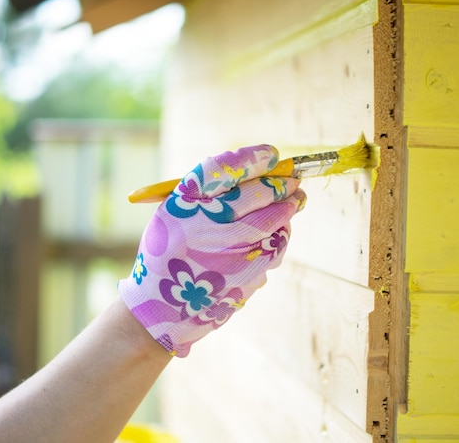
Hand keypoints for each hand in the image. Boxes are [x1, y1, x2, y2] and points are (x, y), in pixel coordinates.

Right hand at [118, 145, 306, 356]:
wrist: (162, 306)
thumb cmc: (171, 250)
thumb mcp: (175, 212)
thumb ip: (210, 192)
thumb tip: (264, 171)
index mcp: (184, 201)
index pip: (225, 168)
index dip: (254, 158)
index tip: (272, 154)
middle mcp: (207, 220)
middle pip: (258, 191)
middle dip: (282, 182)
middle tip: (294, 178)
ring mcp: (231, 247)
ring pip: (275, 217)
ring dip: (290, 206)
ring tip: (296, 200)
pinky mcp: (248, 270)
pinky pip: (276, 243)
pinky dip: (282, 233)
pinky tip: (280, 229)